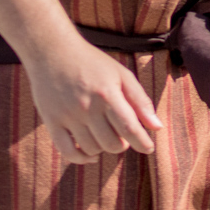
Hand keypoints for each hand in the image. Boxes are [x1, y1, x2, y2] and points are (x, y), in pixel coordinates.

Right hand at [22, 37, 161, 164]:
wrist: (52, 51)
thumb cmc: (92, 63)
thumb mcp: (120, 74)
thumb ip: (140, 100)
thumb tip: (157, 127)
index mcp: (107, 93)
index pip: (129, 128)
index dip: (142, 143)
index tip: (148, 149)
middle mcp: (87, 107)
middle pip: (111, 143)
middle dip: (122, 144)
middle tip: (121, 135)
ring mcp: (67, 116)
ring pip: (92, 149)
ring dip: (103, 148)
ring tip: (104, 135)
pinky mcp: (51, 122)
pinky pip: (68, 152)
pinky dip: (81, 158)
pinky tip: (91, 153)